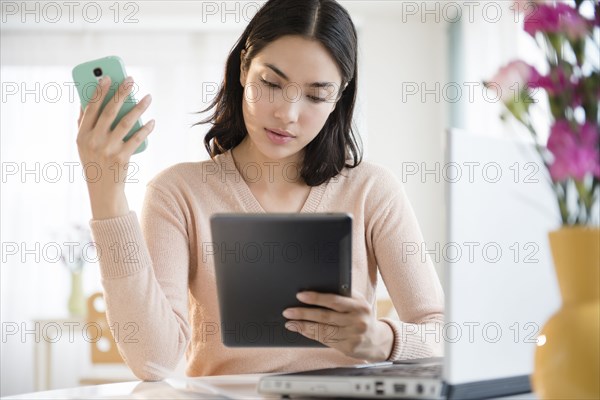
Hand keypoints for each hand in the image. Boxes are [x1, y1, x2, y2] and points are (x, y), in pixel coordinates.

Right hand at [76, 76, 154, 218]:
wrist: (103, 190)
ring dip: (139, 108)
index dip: (99, 91)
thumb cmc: (94, 162)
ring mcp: (108, 149)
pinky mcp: (122, 157)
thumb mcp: (83, 144)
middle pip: (110, 111)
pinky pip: (136, 139)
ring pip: (126, 122)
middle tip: (132, 80)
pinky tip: (152, 121)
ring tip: (147, 97)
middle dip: (121, 93)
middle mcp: (94, 140)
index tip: (107, 77)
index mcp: (82, 134)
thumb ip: (84, 123)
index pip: (91, 108)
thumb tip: (87, 100)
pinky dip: (145, 129)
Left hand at [282, 291, 393, 361]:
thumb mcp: (357, 302)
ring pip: (323, 330)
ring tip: (290, 322)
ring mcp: (353, 336)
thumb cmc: (361, 315)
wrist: (377, 340)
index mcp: (359, 305)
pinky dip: (311, 334)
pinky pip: (325, 340)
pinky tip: (301, 330)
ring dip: (304, 326)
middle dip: (304, 313)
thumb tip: (316, 289)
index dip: (316, 298)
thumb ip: (342, 296)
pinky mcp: (348, 347)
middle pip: (325, 316)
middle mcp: (357, 321)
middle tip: (288, 311)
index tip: (300, 295)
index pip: (334, 301)